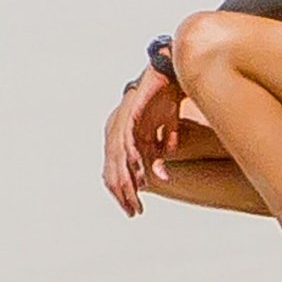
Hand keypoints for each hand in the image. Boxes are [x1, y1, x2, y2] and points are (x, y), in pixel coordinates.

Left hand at [102, 72, 179, 216]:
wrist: (168, 70)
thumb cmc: (165, 99)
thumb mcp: (166, 130)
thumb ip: (161, 150)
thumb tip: (162, 174)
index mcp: (125, 139)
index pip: (118, 173)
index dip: (124, 193)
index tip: (133, 210)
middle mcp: (118, 133)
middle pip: (114, 171)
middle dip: (124, 194)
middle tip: (133, 211)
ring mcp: (122, 123)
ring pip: (119, 159)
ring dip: (127, 180)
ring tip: (135, 196)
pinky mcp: (130, 114)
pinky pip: (129, 139)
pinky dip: (132, 156)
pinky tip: (138, 170)